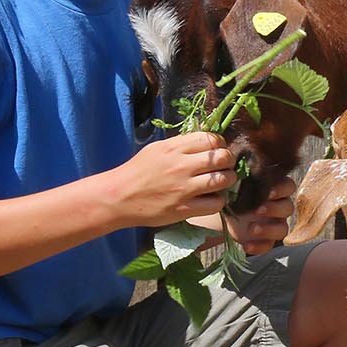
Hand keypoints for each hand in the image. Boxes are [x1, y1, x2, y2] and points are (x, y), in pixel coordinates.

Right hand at [107, 132, 236, 227]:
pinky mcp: (183, 209)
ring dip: (227, 180)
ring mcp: (184, 188)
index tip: (217, 150)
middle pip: (223, 158)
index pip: (212, 139)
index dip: (219, 144)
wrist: (118, 197)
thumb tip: (207, 136)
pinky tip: (210, 199)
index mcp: (174, 147)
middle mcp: (182, 166)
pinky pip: (215, 204)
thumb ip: (182, 144)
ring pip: (224, 180)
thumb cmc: (137, 171)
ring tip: (221, 182)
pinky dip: (217, 201)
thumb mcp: (157, 149)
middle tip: (224, 166)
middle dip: (228, 161)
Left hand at [225, 176, 294, 254]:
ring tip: (251, 228)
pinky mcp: (266, 240)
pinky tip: (246, 246)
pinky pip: (269, 246)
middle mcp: (278, 206)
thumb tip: (238, 157)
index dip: (282, 190)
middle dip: (274, 209)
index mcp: (274, 189)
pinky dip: (260, 247)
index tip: (268, 193)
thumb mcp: (236, 180)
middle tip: (257, 210)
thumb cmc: (233, 191)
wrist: (223, 210)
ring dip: (269, 229)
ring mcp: (274, 224)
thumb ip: (242, 170)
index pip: (289, 186)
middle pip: (289, 207)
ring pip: (283, 228)